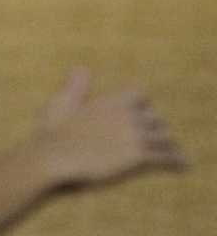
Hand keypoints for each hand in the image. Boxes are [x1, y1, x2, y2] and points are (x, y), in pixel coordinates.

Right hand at [33, 68, 187, 187]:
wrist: (53, 158)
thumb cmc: (53, 133)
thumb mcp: (62, 103)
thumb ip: (77, 87)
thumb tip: (82, 69)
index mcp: (112, 100)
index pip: (141, 96)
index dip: (143, 107)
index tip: (145, 118)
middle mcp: (129, 114)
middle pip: (156, 120)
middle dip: (156, 130)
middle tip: (161, 142)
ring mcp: (136, 135)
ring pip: (165, 139)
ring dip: (170, 147)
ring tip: (177, 156)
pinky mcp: (140, 156)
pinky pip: (168, 158)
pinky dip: (177, 162)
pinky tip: (183, 166)